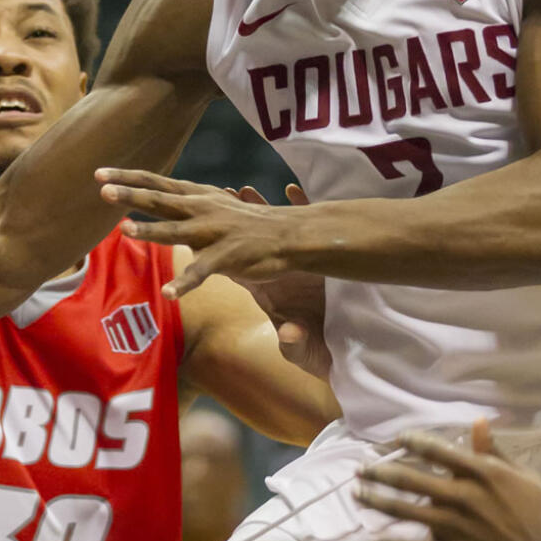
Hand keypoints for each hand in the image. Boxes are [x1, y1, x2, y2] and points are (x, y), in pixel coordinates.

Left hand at [96, 168, 302, 297]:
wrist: (288, 234)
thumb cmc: (247, 222)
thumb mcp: (213, 204)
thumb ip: (184, 203)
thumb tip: (156, 201)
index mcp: (196, 196)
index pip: (155, 183)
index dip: (127, 177)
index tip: (99, 172)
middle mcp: (201, 209)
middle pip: (159, 200)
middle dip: (130, 195)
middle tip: (102, 190)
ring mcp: (213, 233)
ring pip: (176, 230)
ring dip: (149, 230)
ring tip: (123, 229)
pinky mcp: (227, 257)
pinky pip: (201, 272)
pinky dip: (184, 283)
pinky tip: (168, 293)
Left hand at [229, 185, 330, 379]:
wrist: (340, 351)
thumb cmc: (314, 352)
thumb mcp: (302, 349)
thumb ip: (293, 341)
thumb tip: (289, 333)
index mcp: (263, 291)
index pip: (231, 267)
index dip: (214, 249)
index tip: (199, 231)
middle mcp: (272, 273)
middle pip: (245, 243)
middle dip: (233, 220)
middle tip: (218, 197)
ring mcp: (293, 264)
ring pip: (271, 232)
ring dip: (261, 210)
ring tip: (247, 189)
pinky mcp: (314, 259)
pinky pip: (302, 226)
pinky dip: (299, 208)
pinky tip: (293, 189)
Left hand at [354, 420, 540, 540]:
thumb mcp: (526, 478)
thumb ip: (496, 452)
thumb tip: (478, 422)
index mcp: (482, 473)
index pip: (437, 450)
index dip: (412, 442)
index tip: (396, 439)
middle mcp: (464, 496)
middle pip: (412, 479)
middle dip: (381, 472)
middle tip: (360, 468)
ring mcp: (458, 527)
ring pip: (408, 511)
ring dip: (379, 502)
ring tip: (358, 496)